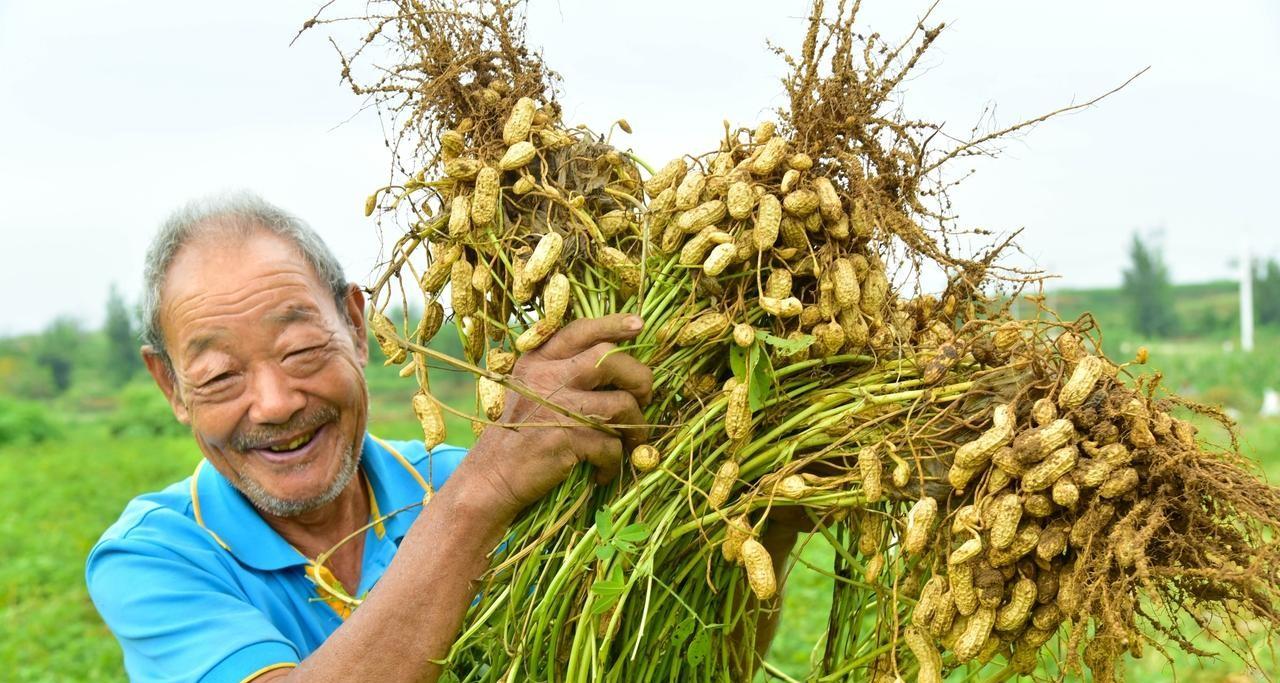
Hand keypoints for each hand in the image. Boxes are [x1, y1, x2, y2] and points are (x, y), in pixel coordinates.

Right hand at [451, 313, 652, 522]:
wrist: (491, 476)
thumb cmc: (518, 434)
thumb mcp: (530, 390)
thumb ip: (561, 372)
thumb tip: (616, 362)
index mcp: (538, 361)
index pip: (580, 330)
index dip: (613, 324)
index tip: (638, 326)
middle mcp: (546, 377)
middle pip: (610, 358)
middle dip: (639, 378)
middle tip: (644, 397)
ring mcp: (556, 407)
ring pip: (620, 403)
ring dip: (636, 425)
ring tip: (631, 441)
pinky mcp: (566, 440)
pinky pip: (611, 445)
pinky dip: (614, 462)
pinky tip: (604, 471)